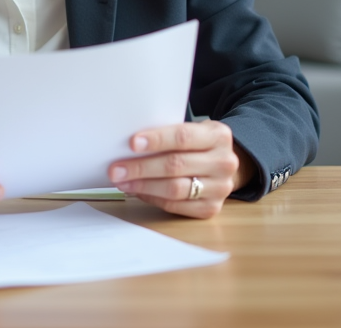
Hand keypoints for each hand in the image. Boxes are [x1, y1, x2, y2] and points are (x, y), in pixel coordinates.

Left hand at [107, 121, 250, 218]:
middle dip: (142, 167)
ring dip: (143, 185)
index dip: (157, 140)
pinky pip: (176, 205)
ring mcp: (220, 188)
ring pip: (175, 189)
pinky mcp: (211, 208)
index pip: (183, 137)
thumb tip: (130, 146)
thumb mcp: (192, 131)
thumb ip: (169, 135)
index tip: (132, 143)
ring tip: (123, 181)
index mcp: (218, 136)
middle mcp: (224, 162)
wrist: (223, 165)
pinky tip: (139, 191)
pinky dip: (153, 198)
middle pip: (176, 165)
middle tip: (117, 169)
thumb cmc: (198, 145)